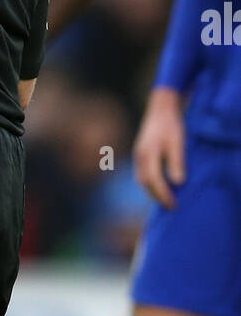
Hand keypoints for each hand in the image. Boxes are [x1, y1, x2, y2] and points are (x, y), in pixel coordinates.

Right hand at [133, 87, 184, 207]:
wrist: (160, 109)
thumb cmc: (171, 125)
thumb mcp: (177, 142)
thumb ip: (176, 162)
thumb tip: (177, 183)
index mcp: (148, 153)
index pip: (154, 180)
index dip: (163, 194)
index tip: (173, 204)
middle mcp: (140, 156)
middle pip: (145, 183)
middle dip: (157, 196)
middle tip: (171, 206)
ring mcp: (138, 155)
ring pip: (141, 179)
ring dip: (152, 191)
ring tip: (165, 199)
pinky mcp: (139, 154)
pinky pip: (142, 173)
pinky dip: (149, 183)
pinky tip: (158, 186)